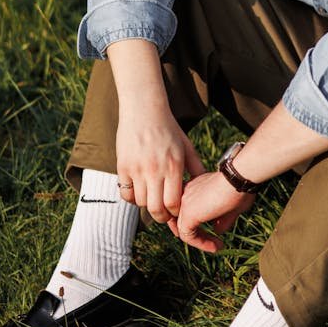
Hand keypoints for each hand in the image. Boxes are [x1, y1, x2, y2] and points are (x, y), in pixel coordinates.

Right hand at [115, 108, 204, 222]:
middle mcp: (155, 170)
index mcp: (173, 166)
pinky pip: (126, 194)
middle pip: (156, 209)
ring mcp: (137, 170)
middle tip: (164, 213)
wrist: (144, 110)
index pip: (173, 203)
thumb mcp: (186, 146)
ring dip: (147, 205)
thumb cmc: (168, 128)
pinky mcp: (123, 167)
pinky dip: (132, 197)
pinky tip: (139, 190)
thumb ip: (196, 168)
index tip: (176, 209)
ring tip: (152, 198)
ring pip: (141, 203)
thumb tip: (204, 186)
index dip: (175, 212)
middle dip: (162, 216)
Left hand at [171, 171, 254, 252]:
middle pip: (181, 219)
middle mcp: (185, 192)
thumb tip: (217, 230)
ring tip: (217, 247)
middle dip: (196, 234)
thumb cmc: (240, 188)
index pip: (187, 209)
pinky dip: (201, 244)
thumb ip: (222, 218)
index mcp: (194, 187)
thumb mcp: (232, 206)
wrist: (238, 179)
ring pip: (183, 229)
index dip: (197, 224)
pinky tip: (216, 246)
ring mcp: (184, 202)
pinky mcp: (188, 213)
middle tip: (212, 244)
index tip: (214, 233)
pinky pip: (187, 235)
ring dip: (200, 241)